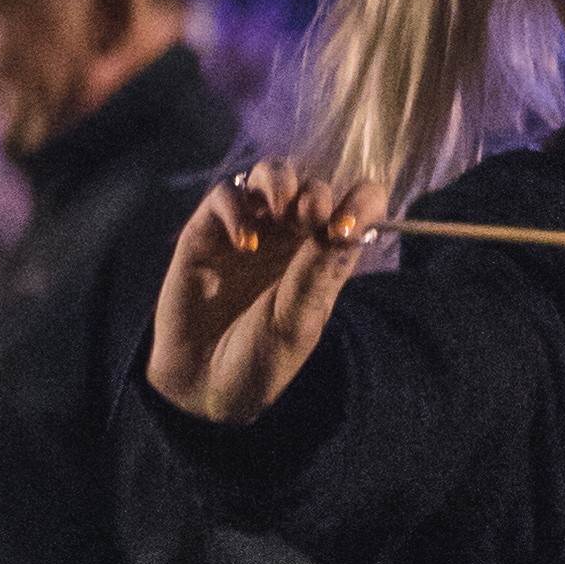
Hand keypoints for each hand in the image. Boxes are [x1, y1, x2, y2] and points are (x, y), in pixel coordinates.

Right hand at [153, 163, 380, 425]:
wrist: (202, 387)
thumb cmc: (259, 359)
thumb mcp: (298, 321)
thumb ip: (318, 272)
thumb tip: (346, 226)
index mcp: (326, 254)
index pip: (358, 206)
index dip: (362, 202)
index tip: (348, 227)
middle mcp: (291, 237)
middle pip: (313, 184)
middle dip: (315, 193)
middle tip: (310, 218)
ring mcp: (250, 231)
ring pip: (270, 175)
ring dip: (279, 181)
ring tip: (279, 211)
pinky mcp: (206, 234)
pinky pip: (224, 196)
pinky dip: (236, 207)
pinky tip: (244, 242)